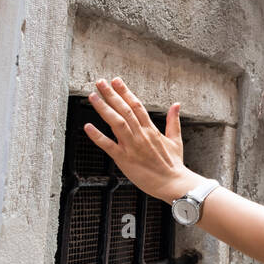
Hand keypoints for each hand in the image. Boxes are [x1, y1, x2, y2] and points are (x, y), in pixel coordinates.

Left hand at [83, 77, 201, 201]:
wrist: (173, 183)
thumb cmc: (174, 164)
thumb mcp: (176, 139)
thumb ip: (173, 121)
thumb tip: (176, 104)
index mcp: (151, 129)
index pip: (137, 105)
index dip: (125, 92)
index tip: (116, 81)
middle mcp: (141, 135)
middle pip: (125, 110)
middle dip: (111, 95)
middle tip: (100, 82)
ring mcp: (132, 146)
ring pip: (116, 123)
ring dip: (104, 108)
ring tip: (93, 96)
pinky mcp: (125, 159)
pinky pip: (109, 146)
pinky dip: (98, 136)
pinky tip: (88, 127)